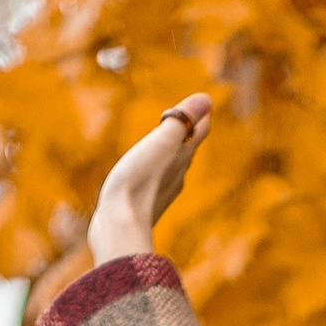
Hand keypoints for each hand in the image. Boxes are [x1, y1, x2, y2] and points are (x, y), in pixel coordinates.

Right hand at [88, 94, 212, 264]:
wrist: (119, 226)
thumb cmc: (139, 181)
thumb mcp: (162, 143)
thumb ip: (182, 120)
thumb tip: (206, 99)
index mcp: (181, 158)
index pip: (198, 132)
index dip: (201, 116)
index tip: (205, 105)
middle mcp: (176, 176)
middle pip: (188, 150)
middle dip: (190, 134)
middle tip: (193, 121)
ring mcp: (160, 193)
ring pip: (173, 169)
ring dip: (174, 154)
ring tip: (173, 146)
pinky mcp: (144, 205)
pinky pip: (155, 183)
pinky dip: (157, 172)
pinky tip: (149, 177)